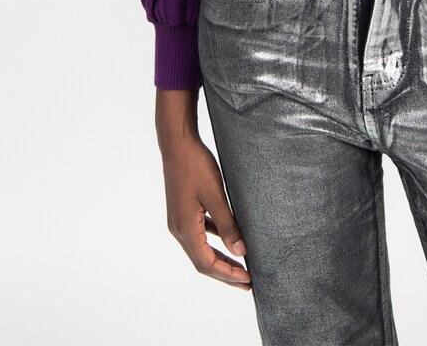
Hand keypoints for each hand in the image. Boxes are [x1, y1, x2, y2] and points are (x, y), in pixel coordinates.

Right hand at [159, 128, 251, 288]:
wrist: (177, 144)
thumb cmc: (196, 166)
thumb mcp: (216, 195)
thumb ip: (228, 225)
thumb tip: (241, 252)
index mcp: (185, 229)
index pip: (207, 264)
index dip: (228, 274)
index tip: (248, 280)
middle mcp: (179, 230)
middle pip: (203, 261)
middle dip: (225, 272)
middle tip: (248, 283)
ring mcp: (179, 220)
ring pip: (201, 248)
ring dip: (220, 258)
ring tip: (241, 265)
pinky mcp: (183, 211)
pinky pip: (199, 233)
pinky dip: (213, 241)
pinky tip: (227, 238)